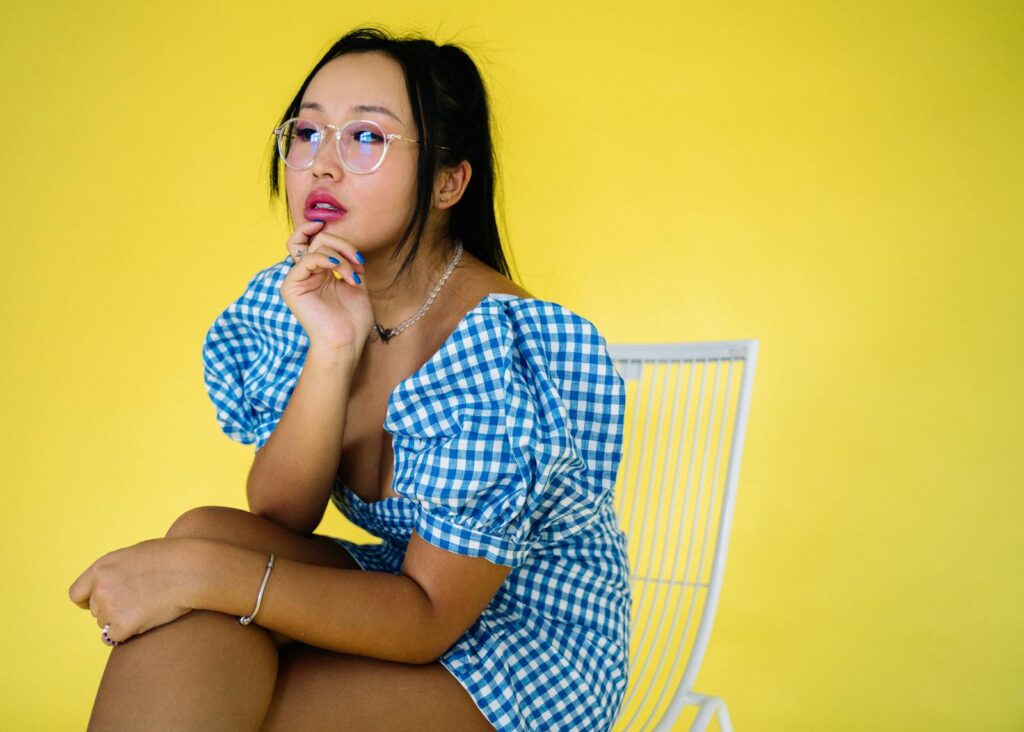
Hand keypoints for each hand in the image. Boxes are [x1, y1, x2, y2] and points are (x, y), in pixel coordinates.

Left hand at [69, 538, 196, 643]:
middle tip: (139, 601)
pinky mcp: (123, 626)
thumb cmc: (173, 558)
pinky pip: (116, 638)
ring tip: (148, 606)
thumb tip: (111, 585)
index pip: (77, 594)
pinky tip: (147, 619)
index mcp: (102, 567)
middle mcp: (101, 588)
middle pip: (96, 611)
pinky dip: (129, 633)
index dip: (88, 601)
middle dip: (113, 610)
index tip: (100, 604)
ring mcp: (110, 608)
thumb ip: (117, 570)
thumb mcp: (137, 555)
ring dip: (122, 621)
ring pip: (106, 625)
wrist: (192, 569)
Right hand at [282, 221, 372, 350]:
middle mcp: (305, 274)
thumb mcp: (356, 284)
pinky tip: (341, 271)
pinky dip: (327, 259)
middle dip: (342, 245)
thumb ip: (349, 263)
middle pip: (316, 239)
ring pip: (314, 246)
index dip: (318, 229)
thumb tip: (348, 247)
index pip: (312, 240)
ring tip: (354, 277)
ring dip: (340, 257)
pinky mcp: (291, 286)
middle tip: (358, 262)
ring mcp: (297, 279)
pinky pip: (307, 259)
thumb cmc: (353, 320)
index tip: (332, 226)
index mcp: (318, 272)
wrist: (346, 342)